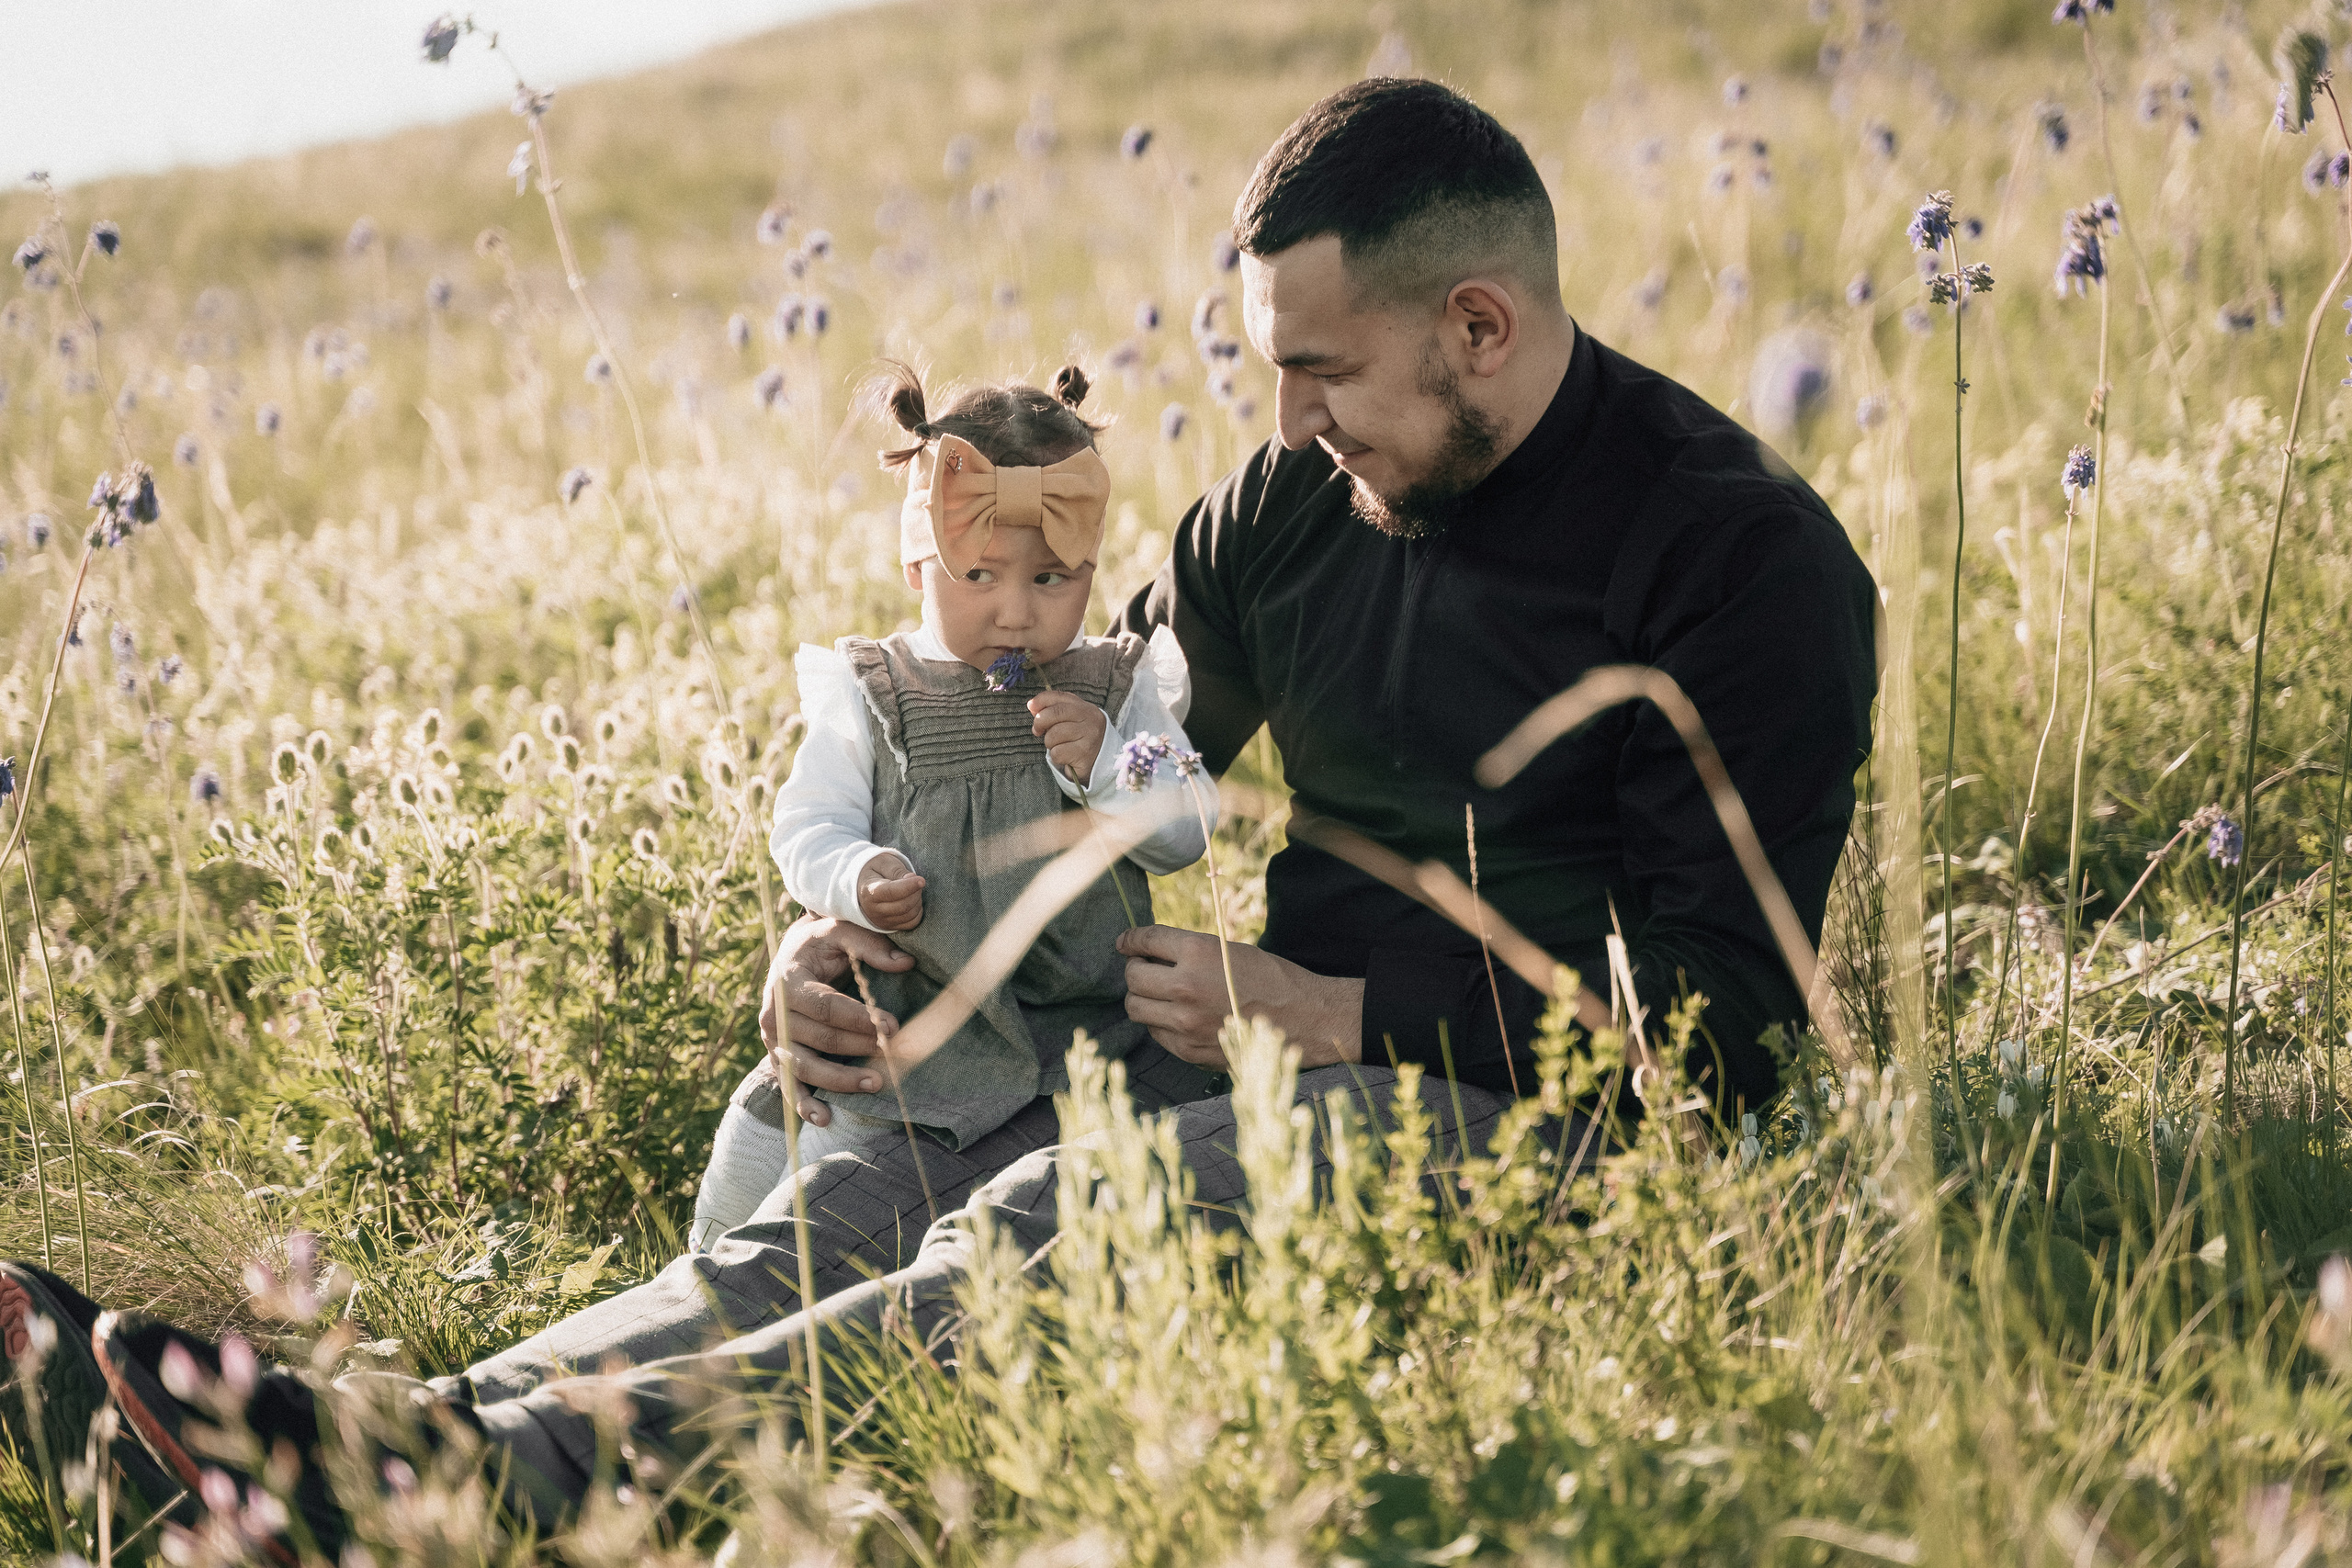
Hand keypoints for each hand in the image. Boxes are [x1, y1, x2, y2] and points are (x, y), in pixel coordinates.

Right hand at [758, 914, 914, 1126]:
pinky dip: (803, 1104)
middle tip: (895, 1053)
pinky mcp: (776, 1057)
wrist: (791, 956)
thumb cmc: (820, 944)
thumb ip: (870, 944)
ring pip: (804, 1067)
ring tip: (876, 1083)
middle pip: (819, 1040)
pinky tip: (824, 1119)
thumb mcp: (840, 931)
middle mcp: (774, 1014)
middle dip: (858, 1048)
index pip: (825, 1006)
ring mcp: (772, 1040)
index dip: (859, 1019)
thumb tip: (906, 963)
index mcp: (788, 982)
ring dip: (839, 1081)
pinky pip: (788, 1084)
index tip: (893, 1025)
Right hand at [857, 852, 924, 930]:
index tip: (922, 880)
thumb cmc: (875, 872)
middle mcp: (873, 910)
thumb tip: (912, 879)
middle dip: (916, 892)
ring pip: (909, 915)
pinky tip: (913, 900)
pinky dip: (918, 911)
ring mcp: (882, 921)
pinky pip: (912, 923)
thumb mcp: (882, 863)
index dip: (909, 887)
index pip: (891, 892)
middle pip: (903, 906)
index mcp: (869, 891)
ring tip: (914, 889)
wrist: (864, 886)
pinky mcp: (891, 927)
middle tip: (917, 880)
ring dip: (918, 900)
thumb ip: (896, 870)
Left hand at [1028, 691, 1108, 783]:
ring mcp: (1089, 736)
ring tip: (1060, 746)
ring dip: (1050, 743)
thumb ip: (1054, 710)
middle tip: (1038, 731)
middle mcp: (1090, 719)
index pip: (1060, 697)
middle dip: (1040, 722)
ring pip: (1053, 735)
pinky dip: (1056, 757)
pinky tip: (1066, 757)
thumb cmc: (1081, 740)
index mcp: (1086, 708)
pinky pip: (1057, 752)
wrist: (1103, 764)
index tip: (1031, 707)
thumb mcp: (1071, 721)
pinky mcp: (1084, 754)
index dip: (1041, 700)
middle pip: (1055, 713)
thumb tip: (1032, 705)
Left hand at [1116, 924, 1363, 1070]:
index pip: (1145, 941)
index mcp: (1197, 952)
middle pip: (1133, 977)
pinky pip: (1156, 1034)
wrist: (1305, 1019)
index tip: (1125, 942)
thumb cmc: (1273, 978)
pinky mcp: (1189, 1050)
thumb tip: (1151, 951)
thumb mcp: (1230, 949)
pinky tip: (1178, 1016)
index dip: (1131, 940)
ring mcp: (1185, 1023)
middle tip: (1147, 968)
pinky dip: (1160, 1023)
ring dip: (1143, 997)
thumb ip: (1190, 950)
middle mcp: (1185, 987)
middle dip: (1136, 969)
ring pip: (1136, 1008)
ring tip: (1160, 994)